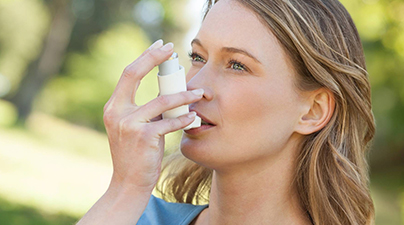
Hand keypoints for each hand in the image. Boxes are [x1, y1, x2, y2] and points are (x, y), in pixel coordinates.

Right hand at [103, 40, 203, 193]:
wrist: (128, 183)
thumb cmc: (136, 154)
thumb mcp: (134, 127)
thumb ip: (146, 110)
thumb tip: (168, 91)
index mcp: (114, 107)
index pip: (128, 74)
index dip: (144, 57)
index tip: (160, 46)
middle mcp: (116, 112)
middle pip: (133, 74)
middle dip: (154, 58)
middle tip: (173, 50)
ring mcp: (128, 124)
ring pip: (161, 101)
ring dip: (184, 95)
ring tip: (200, 93)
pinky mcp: (143, 137)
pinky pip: (170, 123)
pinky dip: (184, 119)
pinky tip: (195, 118)